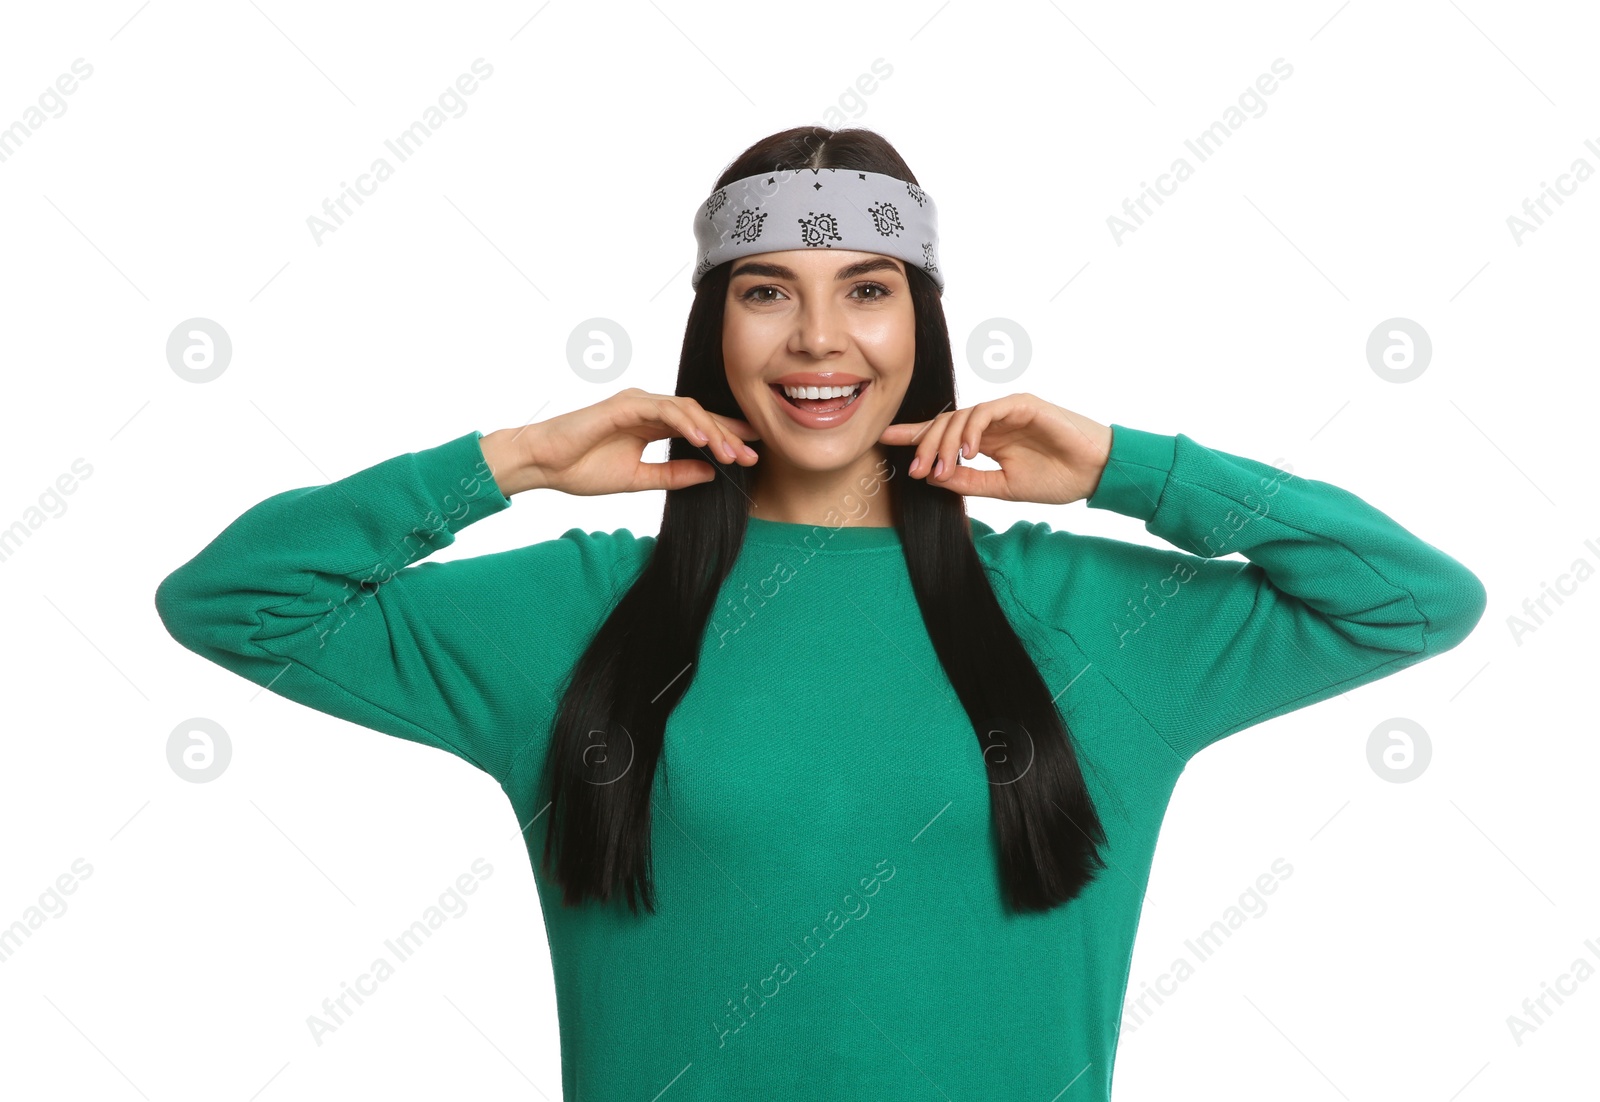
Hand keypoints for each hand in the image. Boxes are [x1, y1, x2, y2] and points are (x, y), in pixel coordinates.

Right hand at [490, 388, 760, 496]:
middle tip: (752, 457)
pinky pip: (664, 410)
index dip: (725, 438)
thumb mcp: (638, 479)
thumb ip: (673, 475)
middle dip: (728, 436)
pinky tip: (704, 439)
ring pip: (687, 409)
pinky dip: (687, 422)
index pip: (698, 427)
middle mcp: (648, 408)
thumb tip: (710, 474)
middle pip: (700, 416)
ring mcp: (637, 402)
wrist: (543, 464)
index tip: (750, 456)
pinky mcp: (625, 403)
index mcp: (651, 424)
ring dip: (713, 431)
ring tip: (731, 453)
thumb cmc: (581, 469)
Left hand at [877, 393, 1113, 505]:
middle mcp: (992, 423)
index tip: (885, 439)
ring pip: (961, 416)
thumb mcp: (1003, 488)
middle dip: (925, 445)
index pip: (944, 434)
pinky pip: (987, 411)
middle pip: (945, 424)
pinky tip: (967, 452)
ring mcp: (1006, 411)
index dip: (914, 435)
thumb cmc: (1057, 479)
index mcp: (987, 440)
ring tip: (940, 468)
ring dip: (945, 443)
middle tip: (916, 469)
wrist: (1095, 474)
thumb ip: (969, 481)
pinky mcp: (1022, 404)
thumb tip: (932, 477)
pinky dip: (972, 431)